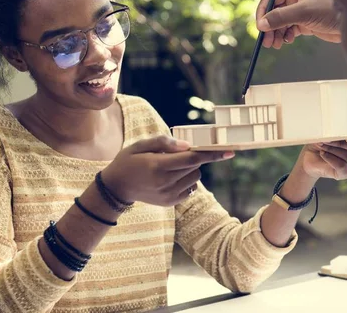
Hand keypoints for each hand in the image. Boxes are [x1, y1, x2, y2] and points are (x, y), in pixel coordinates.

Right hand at [101, 135, 233, 206]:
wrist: (117, 188)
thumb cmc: (129, 161)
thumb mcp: (141, 145)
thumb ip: (164, 143)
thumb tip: (187, 146)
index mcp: (158, 166)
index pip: (192, 159)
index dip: (212, 154)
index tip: (229, 151)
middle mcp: (165, 183)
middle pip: (196, 167)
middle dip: (193, 158)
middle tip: (175, 155)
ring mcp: (169, 195)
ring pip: (196, 178)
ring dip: (190, 169)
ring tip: (170, 167)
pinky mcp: (171, 202)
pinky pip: (191, 188)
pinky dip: (187, 180)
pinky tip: (171, 177)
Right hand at [256, 0, 340, 48]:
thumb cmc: (333, 10)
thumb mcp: (304, 12)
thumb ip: (282, 17)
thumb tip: (262, 24)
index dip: (263, 11)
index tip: (259, 26)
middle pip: (275, 11)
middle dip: (269, 27)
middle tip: (265, 41)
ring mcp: (300, 10)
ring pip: (281, 22)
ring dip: (276, 34)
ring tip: (275, 45)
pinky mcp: (305, 23)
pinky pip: (289, 29)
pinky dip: (285, 36)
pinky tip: (287, 41)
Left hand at [298, 138, 346, 179]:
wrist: (310, 157)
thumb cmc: (322, 142)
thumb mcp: (329, 135)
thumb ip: (338, 133)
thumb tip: (341, 135)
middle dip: (343, 143)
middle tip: (327, 140)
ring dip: (334, 150)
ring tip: (322, 147)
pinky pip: (342, 166)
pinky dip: (331, 158)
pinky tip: (323, 154)